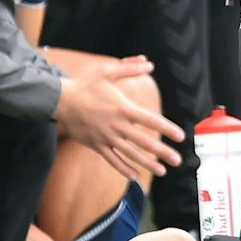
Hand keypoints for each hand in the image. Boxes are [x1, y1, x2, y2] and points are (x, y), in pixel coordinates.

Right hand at [54, 58, 185, 179]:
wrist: (60, 101)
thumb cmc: (86, 85)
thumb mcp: (107, 72)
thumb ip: (129, 68)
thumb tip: (149, 64)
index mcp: (123, 108)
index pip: (150, 120)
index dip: (167, 128)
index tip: (180, 136)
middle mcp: (117, 125)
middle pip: (144, 141)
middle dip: (162, 152)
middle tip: (178, 160)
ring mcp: (106, 137)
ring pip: (130, 154)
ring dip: (147, 163)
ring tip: (162, 170)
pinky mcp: (97, 145)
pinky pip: (112, 160)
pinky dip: (124, 168)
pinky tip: (135, 176)